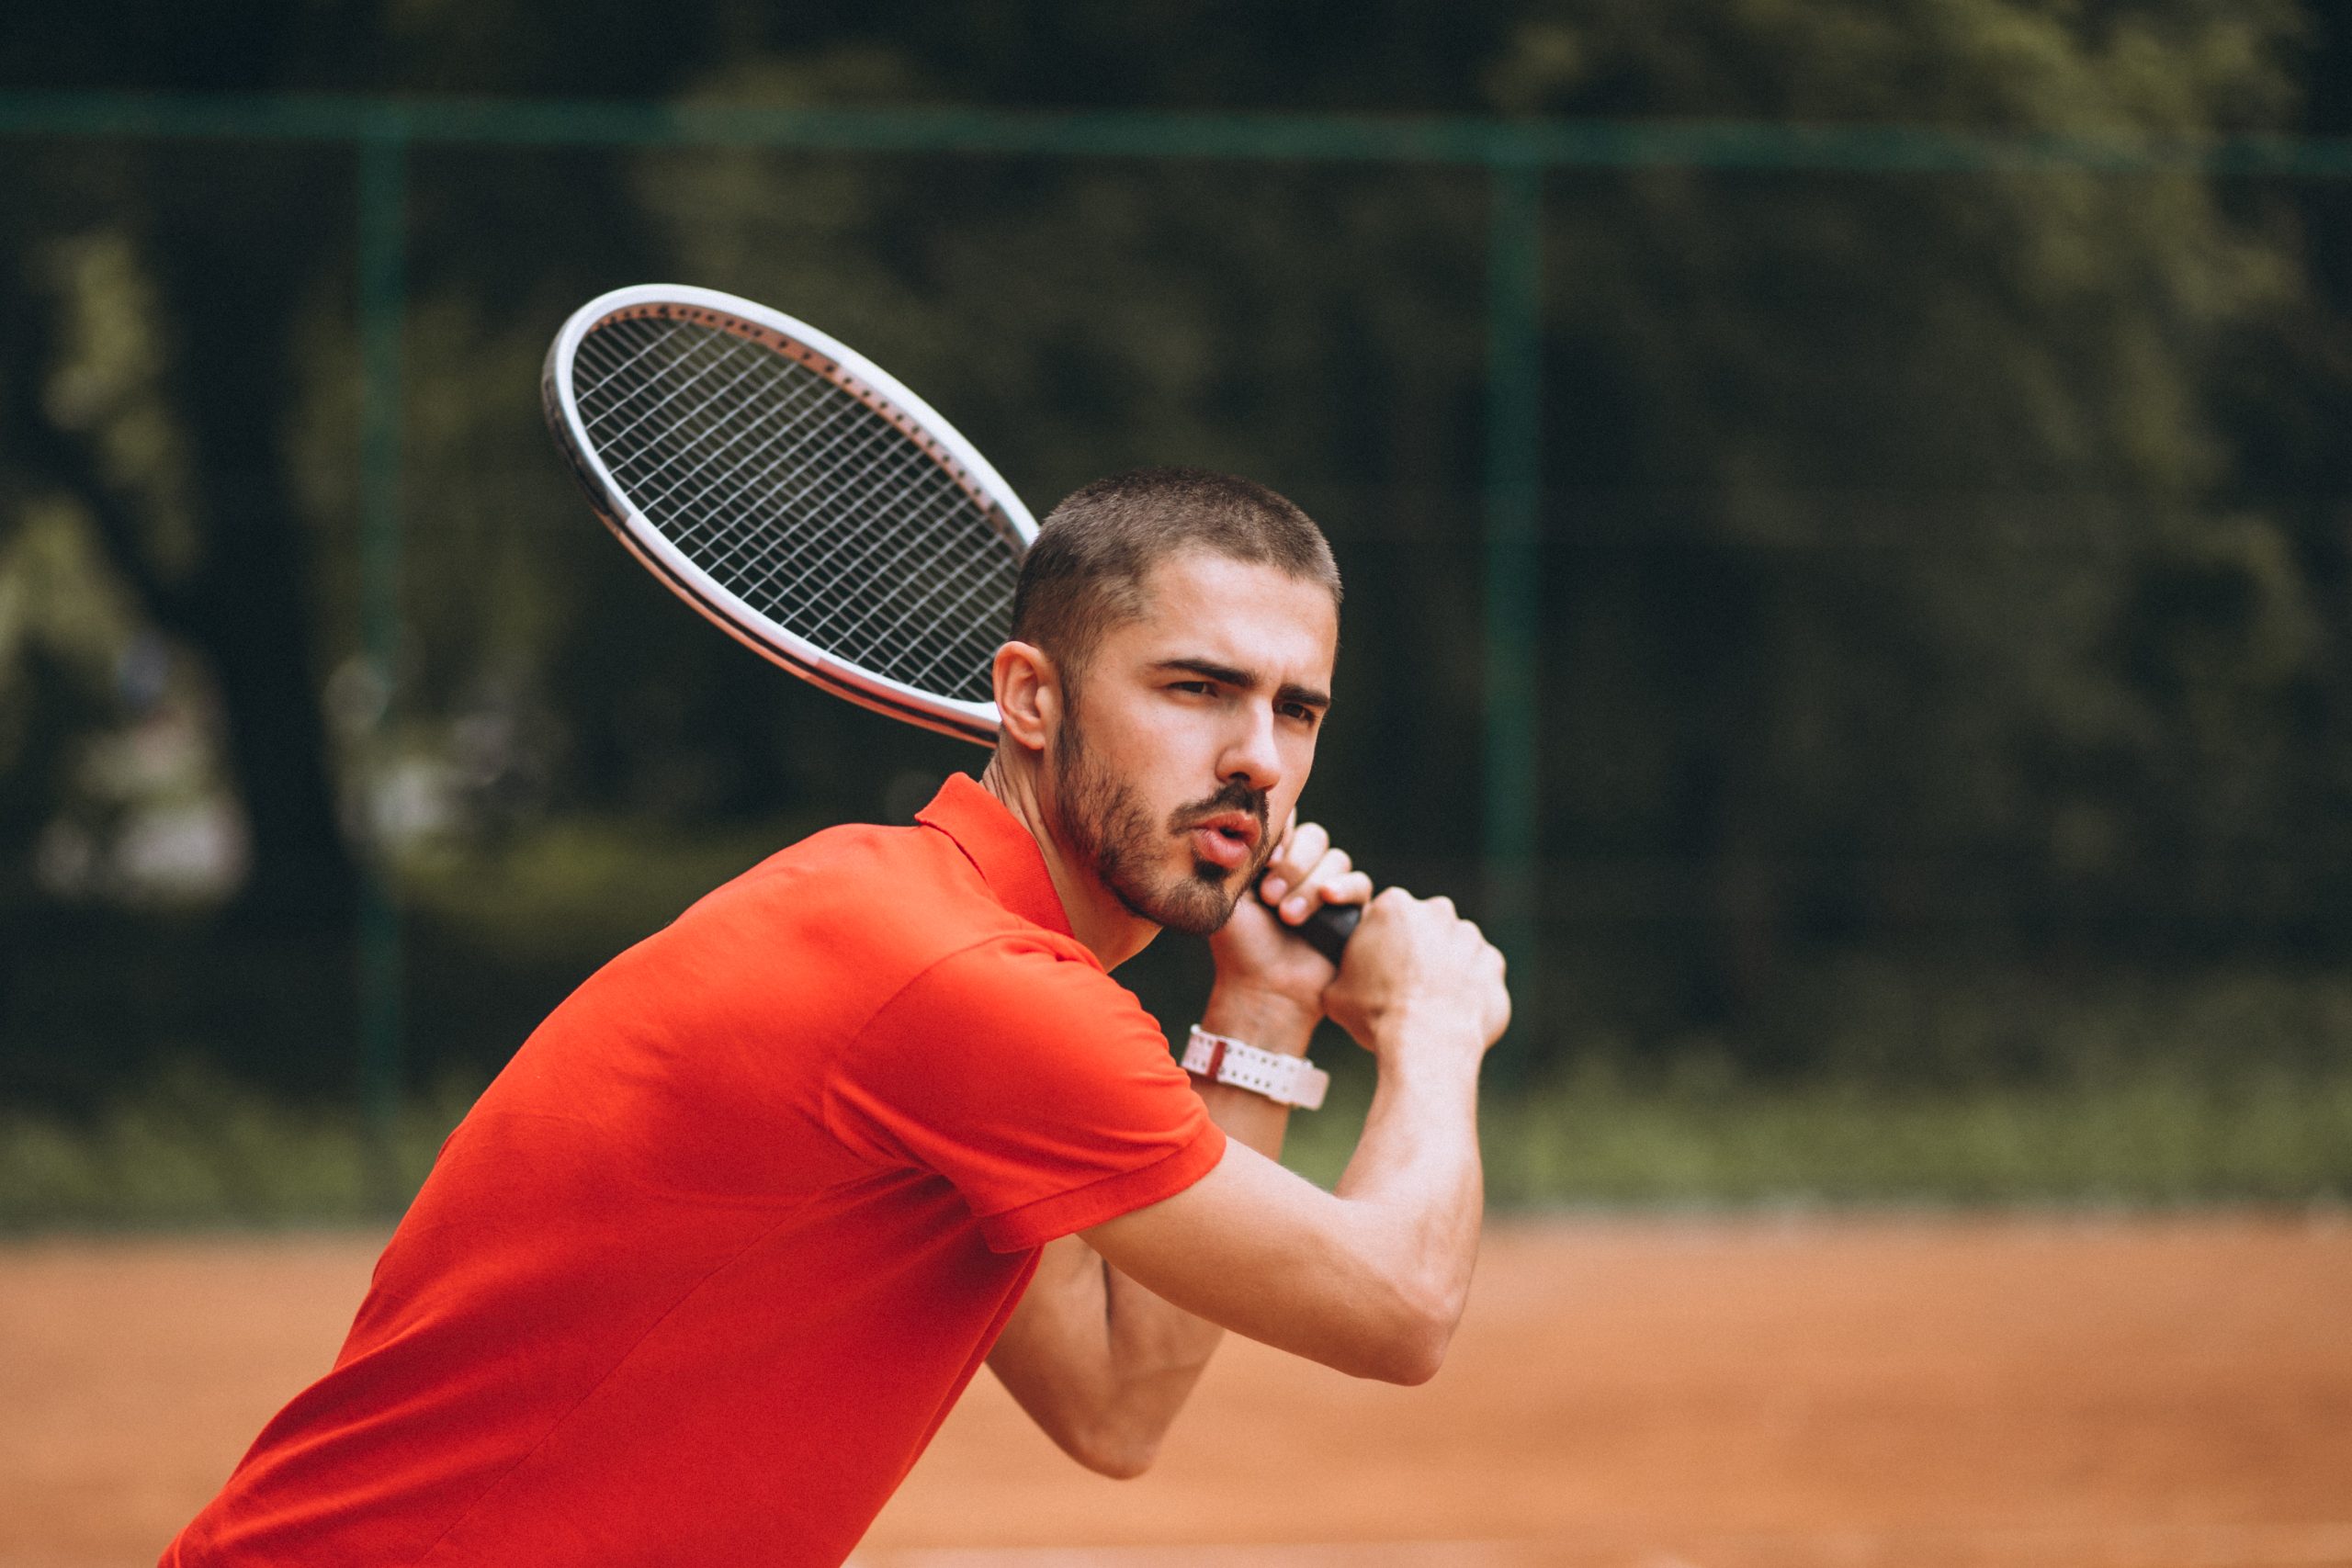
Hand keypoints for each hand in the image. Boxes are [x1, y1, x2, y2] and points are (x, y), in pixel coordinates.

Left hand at [1206, 814, 1374, 1030]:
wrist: (1263, 989)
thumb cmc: (1239, 945)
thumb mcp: (1229, 893)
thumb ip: (1238, 853)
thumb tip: (1246, 815)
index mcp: (1273, 859)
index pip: (1288, 823)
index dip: (1281, 835)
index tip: (1265, 860)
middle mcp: (1302, 869)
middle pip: (1315, 837)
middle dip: (1293, 864)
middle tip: (1270, 896)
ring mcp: (1330, 888)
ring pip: (1337, 858)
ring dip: (1310, 884)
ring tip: (1288, 916)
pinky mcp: (1353, 910)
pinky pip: (1361, 882)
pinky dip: (1345, 886)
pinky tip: (1328, 898)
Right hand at [1321, 888, 1509, 1061]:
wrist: (1426, 1043)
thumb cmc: (1376, 1014)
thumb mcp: (1335, 990)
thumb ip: (1343, 970)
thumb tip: (1342, 976)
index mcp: (1394, 906)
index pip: (1386, 915)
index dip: (1380, 942)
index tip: (1377, 966)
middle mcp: (1436, 911)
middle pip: (1423, 926)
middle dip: (1416, 949)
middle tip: (1402, 985)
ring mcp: (1469, 936)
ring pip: (1453, 948)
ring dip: (1444, 967)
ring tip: (1429, 1003)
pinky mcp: (1493, 963)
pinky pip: (1478, 973)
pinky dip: (1469, 987)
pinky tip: (1451, 1011)